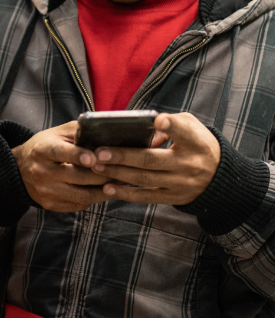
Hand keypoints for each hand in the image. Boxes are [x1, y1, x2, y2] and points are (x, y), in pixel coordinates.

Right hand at [12, 121, 111, 212]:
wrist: (20, 169)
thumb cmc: (45, 147)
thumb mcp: (57, 133)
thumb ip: (78, 131)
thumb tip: (104, 132)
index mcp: (42, 150)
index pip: (60, 153)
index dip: (77, 155)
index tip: (93, 158)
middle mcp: (41, 172)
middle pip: (76, 176)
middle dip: (102, 174)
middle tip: (121, 170)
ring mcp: (45, 191)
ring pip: (81, 195)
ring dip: (103, 190)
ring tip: (118, 182)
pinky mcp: (50, 204)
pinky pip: (79, 205)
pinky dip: (94, 198)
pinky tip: (104, 190)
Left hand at [81, 112, 220, 204]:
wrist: (219, 177)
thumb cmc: (197, 144)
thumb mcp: (192, 128)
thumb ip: (170, 123)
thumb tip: (141, 126)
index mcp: (195, 142)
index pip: (183, 132)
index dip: (171, 126)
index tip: (158, 120)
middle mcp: (189, 163)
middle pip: (151, 159)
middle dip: (123, 156)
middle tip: (99, 152)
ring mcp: (181, 183)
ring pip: (144, 179)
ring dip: (117, 173)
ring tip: (96, 166)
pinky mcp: (174, 198)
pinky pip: (146, 197)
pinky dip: (126, 194)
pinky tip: (107, 188)